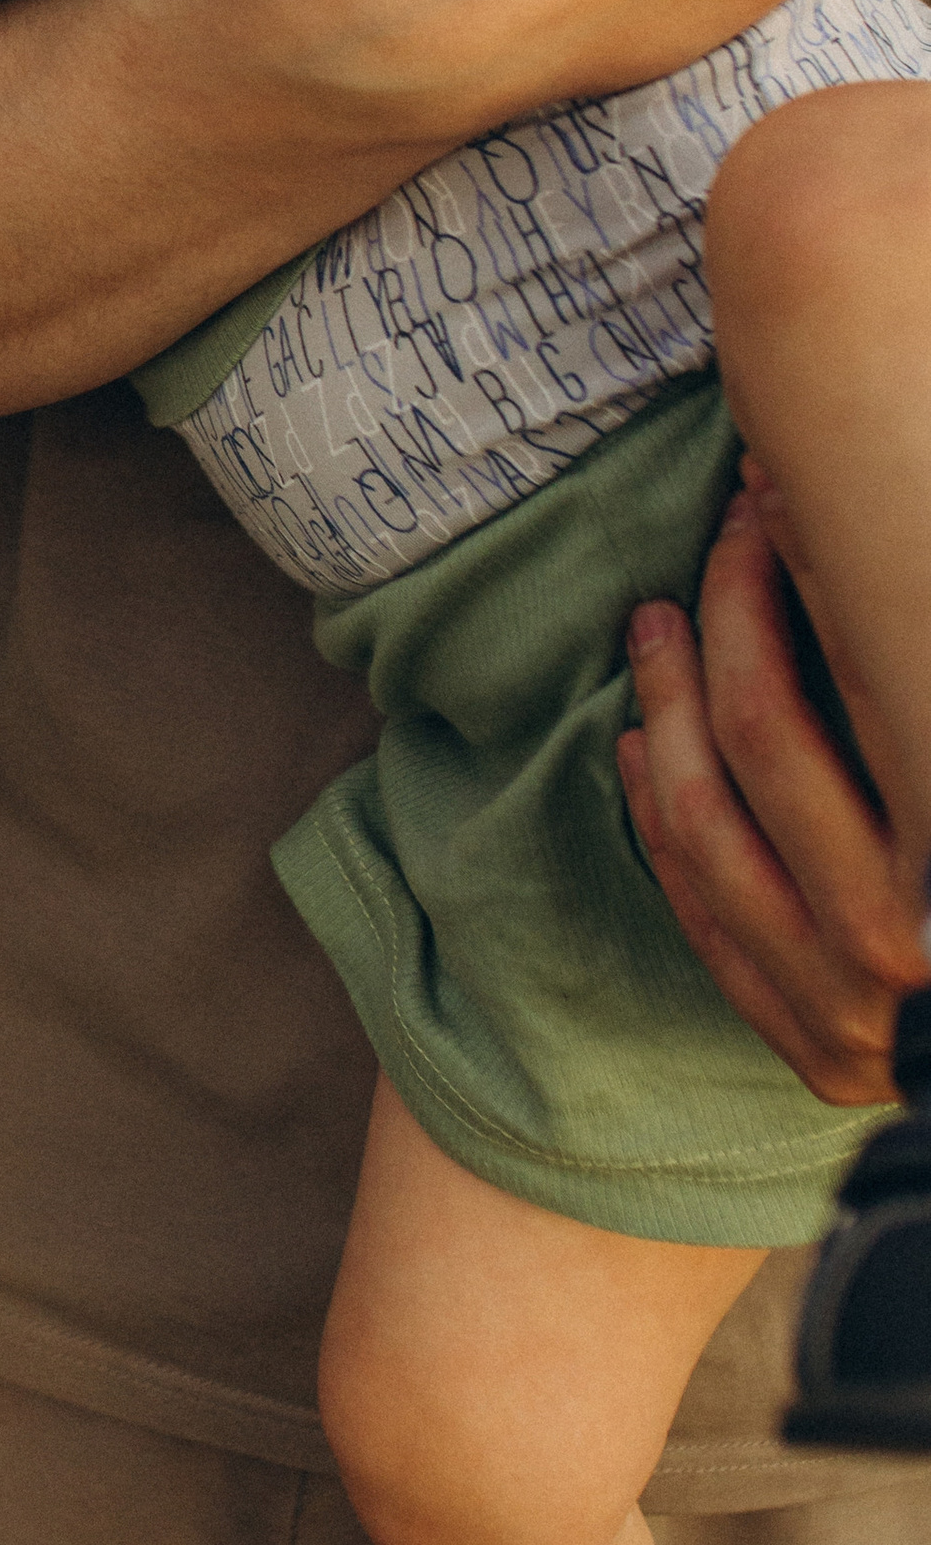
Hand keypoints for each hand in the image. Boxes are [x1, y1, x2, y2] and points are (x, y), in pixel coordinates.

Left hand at [617, 492, 919, 1105]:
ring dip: (666, 703)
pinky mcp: (813, 1050)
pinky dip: (658, 815)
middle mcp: (907, 935)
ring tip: (656, 624)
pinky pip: (700, 911)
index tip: (772, 493)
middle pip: (763, 729)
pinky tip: (641, 744)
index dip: (801, 568)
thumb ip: (909, 695)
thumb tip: (840, 542)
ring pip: (702, 815)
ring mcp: (851, 1005)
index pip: (863, 674)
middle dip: (731, 612)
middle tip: (722, 538)